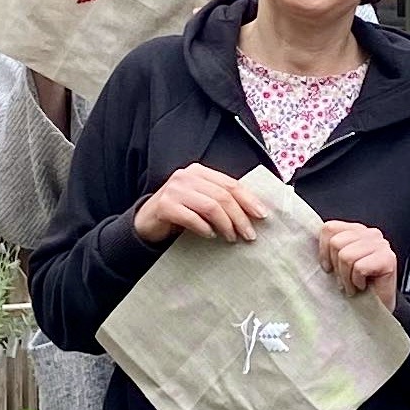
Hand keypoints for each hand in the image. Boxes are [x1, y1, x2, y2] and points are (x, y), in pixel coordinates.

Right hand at [133, 164, 265, 245]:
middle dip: (240, 217)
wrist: (147, 222)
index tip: (262, 216)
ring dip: (225, 225)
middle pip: (223, 196)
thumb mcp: (201, 201)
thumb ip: (221, 200)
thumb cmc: (180, 212)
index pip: (231, 184)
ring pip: (210, 206)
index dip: (249, 200)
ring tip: (232, 238)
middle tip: (249, 235)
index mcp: (200, 172)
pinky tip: (210, 235)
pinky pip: (191, 218)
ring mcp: (174, 189)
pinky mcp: (165, 205)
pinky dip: (204, 228)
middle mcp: (187, 176)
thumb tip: (253, 213)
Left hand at [318, 221, 398, 308]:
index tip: (328, 268)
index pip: (330, 228)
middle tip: (344, 280)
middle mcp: (370, 234)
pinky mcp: (388, 259)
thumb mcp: (337, 264)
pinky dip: (357, 282)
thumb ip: (329, 249)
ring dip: (346, 277)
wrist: (377, 309)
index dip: (323, 250)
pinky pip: (359, 267)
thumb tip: (309, 243)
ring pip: (346, 256)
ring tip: (352, 285)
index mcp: (357, 231)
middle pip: (336, 242)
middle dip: (336, 267)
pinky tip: (363, 286)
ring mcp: (381, 245)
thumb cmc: (356, 287)